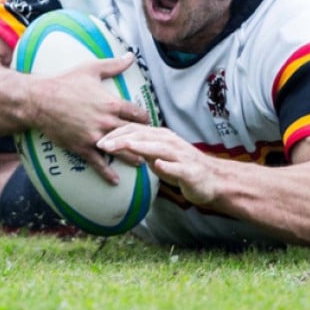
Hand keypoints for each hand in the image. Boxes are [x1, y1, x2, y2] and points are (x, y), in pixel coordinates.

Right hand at [26, 53, 151, 183]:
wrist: (38, 100)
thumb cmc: (65, 82)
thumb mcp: (91, 69)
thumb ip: (114, 65)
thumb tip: (131, 55)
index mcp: (112, 104)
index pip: (138, 113)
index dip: (146, 117)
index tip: (151, 121)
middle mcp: (106, 122)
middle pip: (133, 133)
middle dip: (145, 139)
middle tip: (155, 146)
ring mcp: (94, 136)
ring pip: (119, 150)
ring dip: (133, 157)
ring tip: (144, 163)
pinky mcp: (81, 147)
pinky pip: (97, 163)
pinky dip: (107, 173)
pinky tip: (115, 182)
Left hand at [98, 124, 215, 205]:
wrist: (211, 179)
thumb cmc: (182, 167)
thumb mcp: (159, 156)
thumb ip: (142, 149)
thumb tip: (120, 146)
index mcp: (162, 137)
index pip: (136, 130)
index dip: (116, 133)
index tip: (98, 139)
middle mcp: (171, 142)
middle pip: (143, 136)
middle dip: (121, 138)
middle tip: (101, 143)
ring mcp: (180, 156)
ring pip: (159, 148)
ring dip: (140, 147)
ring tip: (123, 147)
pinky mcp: (189, 171)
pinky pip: (177, 168)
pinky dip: (167, 166)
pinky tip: (158, 165)